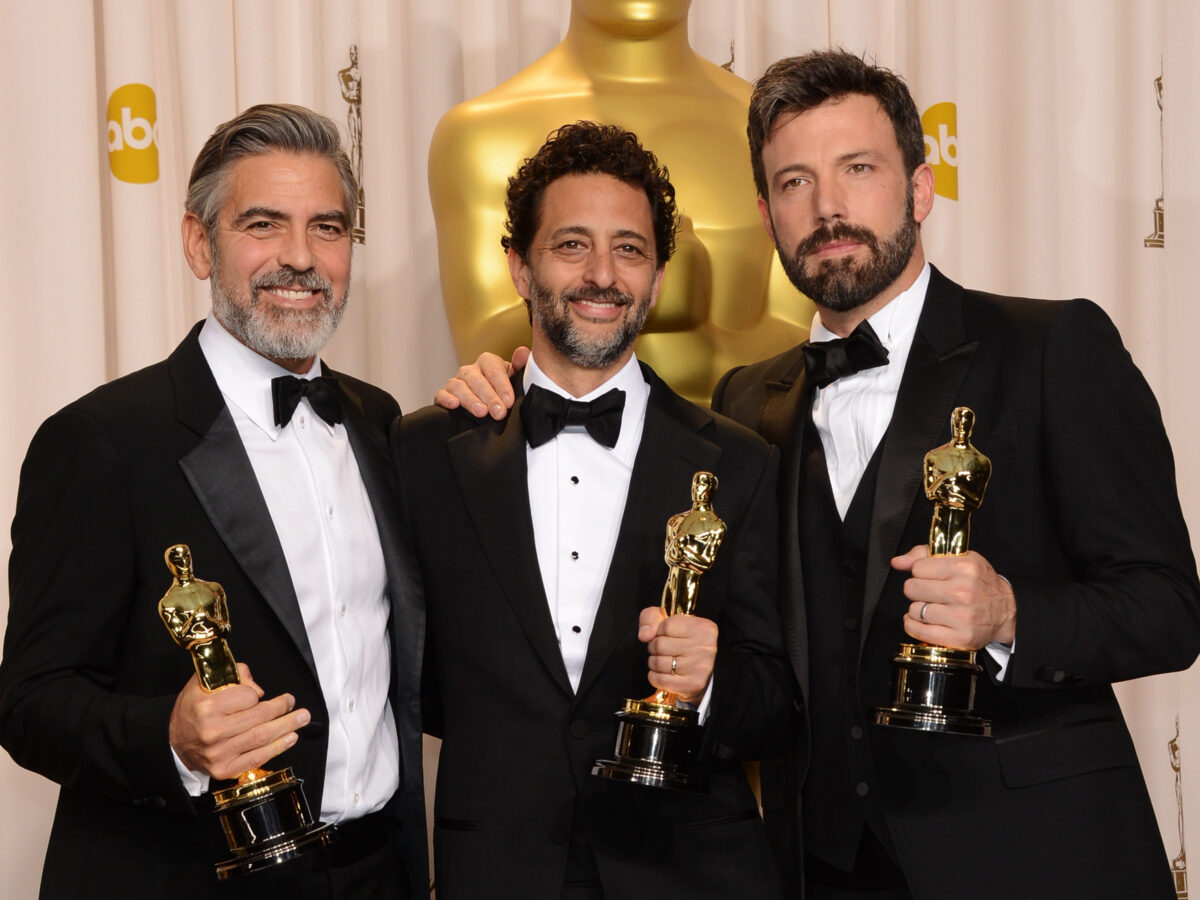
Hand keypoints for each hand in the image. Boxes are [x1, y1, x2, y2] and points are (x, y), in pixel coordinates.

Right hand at [168, 663, 309, 780]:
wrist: (173, 743)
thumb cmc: (192, 710)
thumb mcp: (203, 684)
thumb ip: (232, 676)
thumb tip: (257, 687)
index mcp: (206, 707)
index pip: (246, 697)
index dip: (256, 693)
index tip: (259, 694)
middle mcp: (212, 731)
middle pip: (258, 717)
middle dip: (282, 708)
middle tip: (293, 702)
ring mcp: (219, 753)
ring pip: (261, 737)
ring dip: (287, 726)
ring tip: (302, 718)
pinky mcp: (224, 769)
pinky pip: (257, 757)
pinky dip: (278, 747)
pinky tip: (291, 738)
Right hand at [434, 347, 529, 419]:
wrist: (489, 404)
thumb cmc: (502, 391)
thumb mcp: (515, 379)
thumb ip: (519, 367)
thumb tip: (524, 352)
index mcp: (488, 362)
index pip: (494, 369)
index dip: (502, 385)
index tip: (509, 401)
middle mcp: (470, 370)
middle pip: (477, 380)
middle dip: (489, 397)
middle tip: (499, 412)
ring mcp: (456, 381)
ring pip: (459, 387)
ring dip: (470, 400)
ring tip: (481, 412)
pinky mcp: (444, 394)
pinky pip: (441, 394)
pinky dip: (446, 398)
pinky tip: (454, 405)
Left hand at [638, 606, 717, 703]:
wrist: (697, 671)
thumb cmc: (680, 641)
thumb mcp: (666, 620)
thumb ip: (650, 617)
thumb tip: (644, 635)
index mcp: (703, 627)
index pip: (666, 625)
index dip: (659, 631)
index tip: (666, 635)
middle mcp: (706, 647)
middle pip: (660, 645)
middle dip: (654, 647)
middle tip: (662, 650)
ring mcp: (700, 667)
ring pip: (659, 663)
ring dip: (654, 662)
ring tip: (663, 661)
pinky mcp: (693, 685)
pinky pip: (660, 680)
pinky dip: (654, 677)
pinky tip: (663, 673)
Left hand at [892, 545, 1016, 649]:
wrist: (1006, 611)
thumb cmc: (979, 583)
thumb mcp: (959, 559)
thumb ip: (924, 555)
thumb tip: (897, 562)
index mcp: (963, 567)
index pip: (918, 568)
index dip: (921, 572)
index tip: (930, 576)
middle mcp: (963, 592)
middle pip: (912, 588)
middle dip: (917, 590)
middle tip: (930, 592)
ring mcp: (961, 617)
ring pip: (914, 610)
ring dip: (918, 609)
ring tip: (933, 607)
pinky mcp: (959, 638)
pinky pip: (917, 630)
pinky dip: (914, 626)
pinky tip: (924, 621)